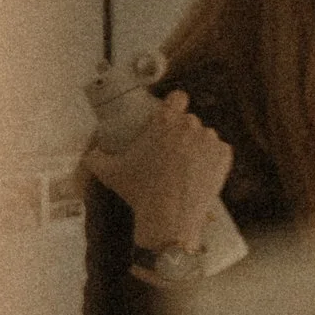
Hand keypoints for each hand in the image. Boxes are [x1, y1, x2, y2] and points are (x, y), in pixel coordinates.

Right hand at [85, 91, 232, 255]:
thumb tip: (89, 153)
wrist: (168, 217)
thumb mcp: (109, 172)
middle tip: (170, 156)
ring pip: (205, 137)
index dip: (174, 105)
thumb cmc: (138, 191)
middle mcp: (190, 124)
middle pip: (188, 122)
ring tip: (185, 170)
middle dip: (181, 135)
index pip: (177, 97)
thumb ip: (95, 157)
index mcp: (164, 121)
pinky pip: (220, 152)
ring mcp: (210, 139)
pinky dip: (213, 161)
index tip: (171, 117)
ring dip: (198, 148)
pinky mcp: (224, 156)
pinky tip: (199, 175)